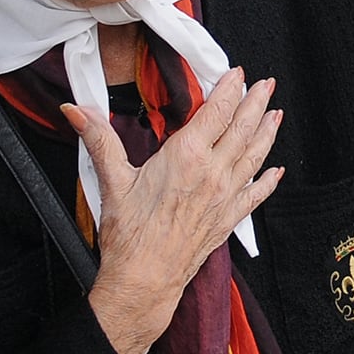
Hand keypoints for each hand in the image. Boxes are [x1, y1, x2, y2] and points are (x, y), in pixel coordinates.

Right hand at [67, 69, 282, 353]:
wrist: (145, 279)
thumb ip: (98, 139)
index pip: (216, 113)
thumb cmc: (130, 235)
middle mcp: (212, 173)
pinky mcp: (228, 219)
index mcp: (185, 157)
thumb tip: (76, 110)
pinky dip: (268, 181)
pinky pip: (256, 195)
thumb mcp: (112, 180)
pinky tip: (276, 171)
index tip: (238, 74)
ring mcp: (224, 197)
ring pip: (254, 156)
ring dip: (267, 133)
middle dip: (255, 104)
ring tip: (276, 114)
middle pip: (241, 129)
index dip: (230, 90)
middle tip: (266, 85)